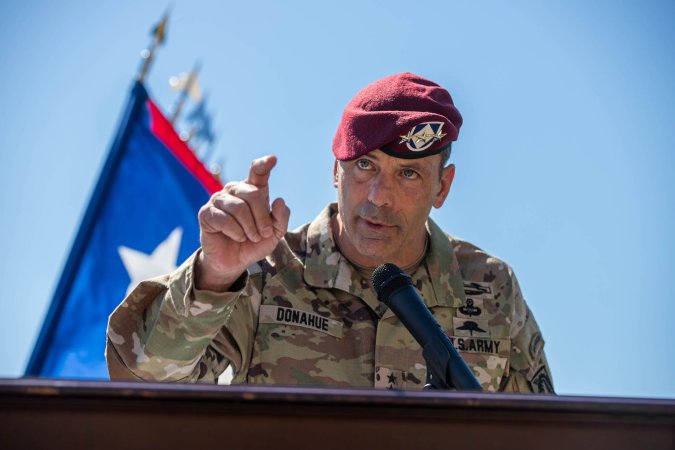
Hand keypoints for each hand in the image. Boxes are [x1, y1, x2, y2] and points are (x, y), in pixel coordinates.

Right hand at [195, 155, 289, 290]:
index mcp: (252, 190)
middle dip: (262, 218)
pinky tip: (236, 237)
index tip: (272, 159)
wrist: (234, 262)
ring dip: (249, 228)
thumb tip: (279, 200)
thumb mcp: (274, 234)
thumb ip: (281, 218)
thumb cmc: (254, 242)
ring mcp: (218, 199)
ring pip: (239, 208)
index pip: (257, 172)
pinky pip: (224, 219)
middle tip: (263, 234)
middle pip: (253, 194)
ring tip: (250, 237)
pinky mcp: (206, 213)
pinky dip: (236, 232)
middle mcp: (234, 190)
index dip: (263, 165)